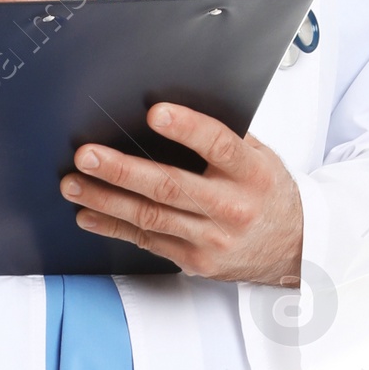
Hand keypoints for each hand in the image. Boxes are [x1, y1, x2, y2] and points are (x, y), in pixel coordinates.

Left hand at [60, 102, 304, 285]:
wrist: (294, 248)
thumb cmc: (268, 193)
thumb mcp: (260, 158)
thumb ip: (224, 138)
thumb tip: (171, 109)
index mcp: (251, 172)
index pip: (219, 145)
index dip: (187, 128)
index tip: (155, 113)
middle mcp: (232, 207)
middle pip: (170, 186)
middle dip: (122, 170)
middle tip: (87, 155)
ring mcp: (212, 238)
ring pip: (150, 217)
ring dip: (105, 199)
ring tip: (74, 183)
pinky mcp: (196, 260)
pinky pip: (148, 241)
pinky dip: (114, 227)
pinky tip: (88, 214)